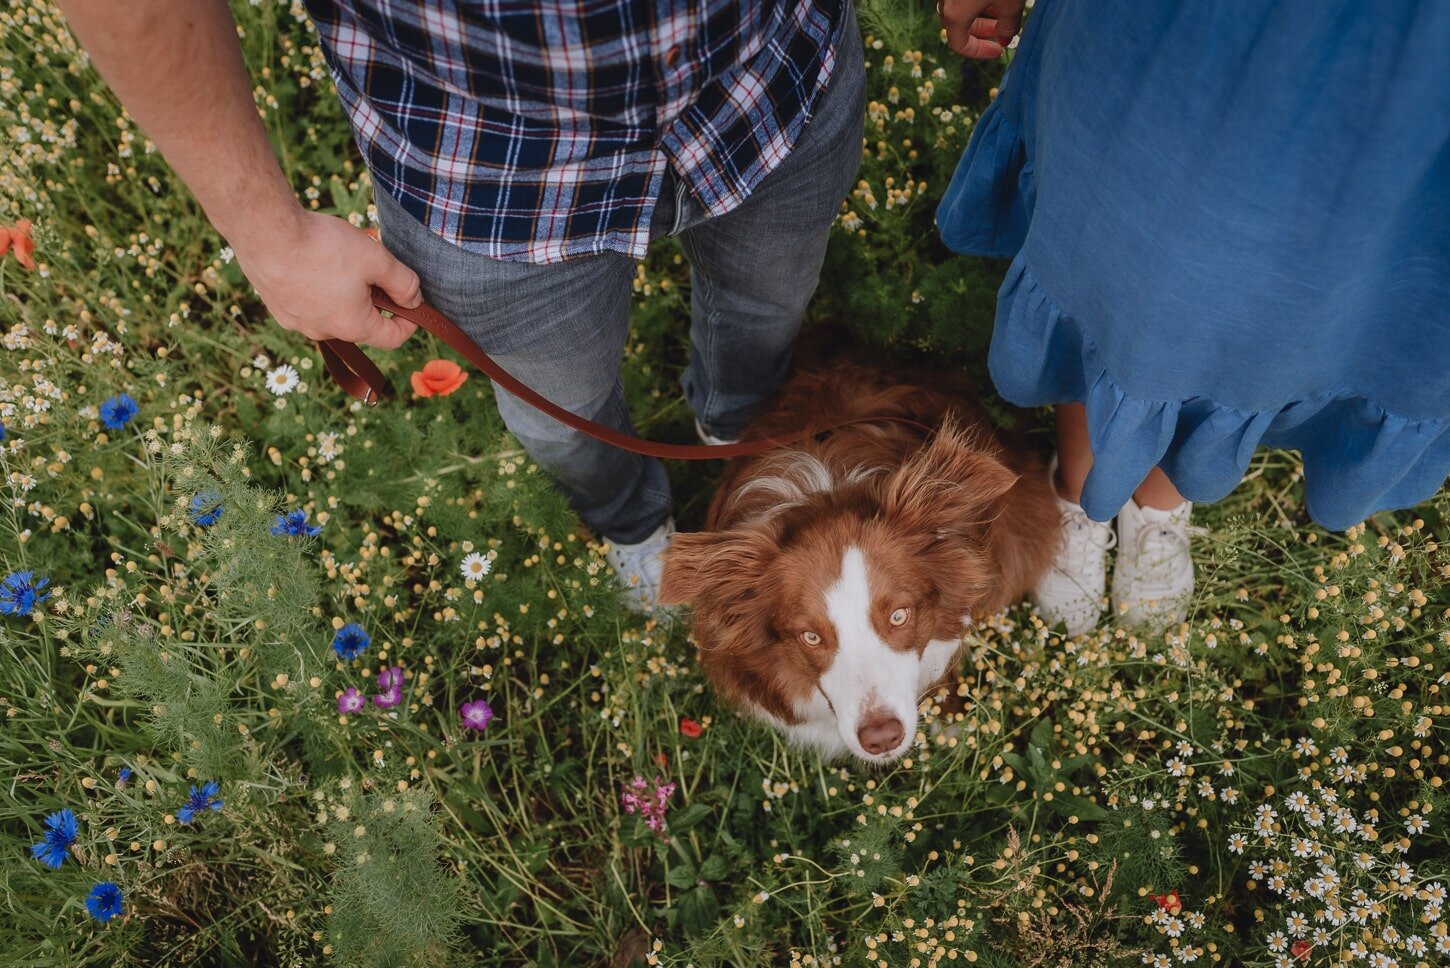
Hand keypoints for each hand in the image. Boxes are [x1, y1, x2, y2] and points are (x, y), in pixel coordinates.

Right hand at [234, 209, 421, 349]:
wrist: (265, 231)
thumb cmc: (322, 247)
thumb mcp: (377, 259)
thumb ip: (403, 282)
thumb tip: (414, 300)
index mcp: (352, 327)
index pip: (392, 339)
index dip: (409, 321)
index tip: (412, 301)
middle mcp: (322, 332)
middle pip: (361, 321)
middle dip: (372, 296)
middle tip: (370, 264)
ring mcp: (295, 321)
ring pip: (332, 310)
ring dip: (343, 289)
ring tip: (339, 256)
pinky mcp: (276, 305)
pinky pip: (306, 301)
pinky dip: (316, 285)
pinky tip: (312, 259)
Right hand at [938, 0, 1025, 58]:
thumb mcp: (1011, 4)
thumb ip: (1008, 26)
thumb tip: (1006, 38)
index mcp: (955, 14)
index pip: (959, 45)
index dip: (980, 52)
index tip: (998, 51)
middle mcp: (947, 2)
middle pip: (958, 26)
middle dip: (981, 33)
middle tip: (1001, 35)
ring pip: (960, 9)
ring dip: (980, 16)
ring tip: (1001, 14)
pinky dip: (976, 3)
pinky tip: (994, 0)